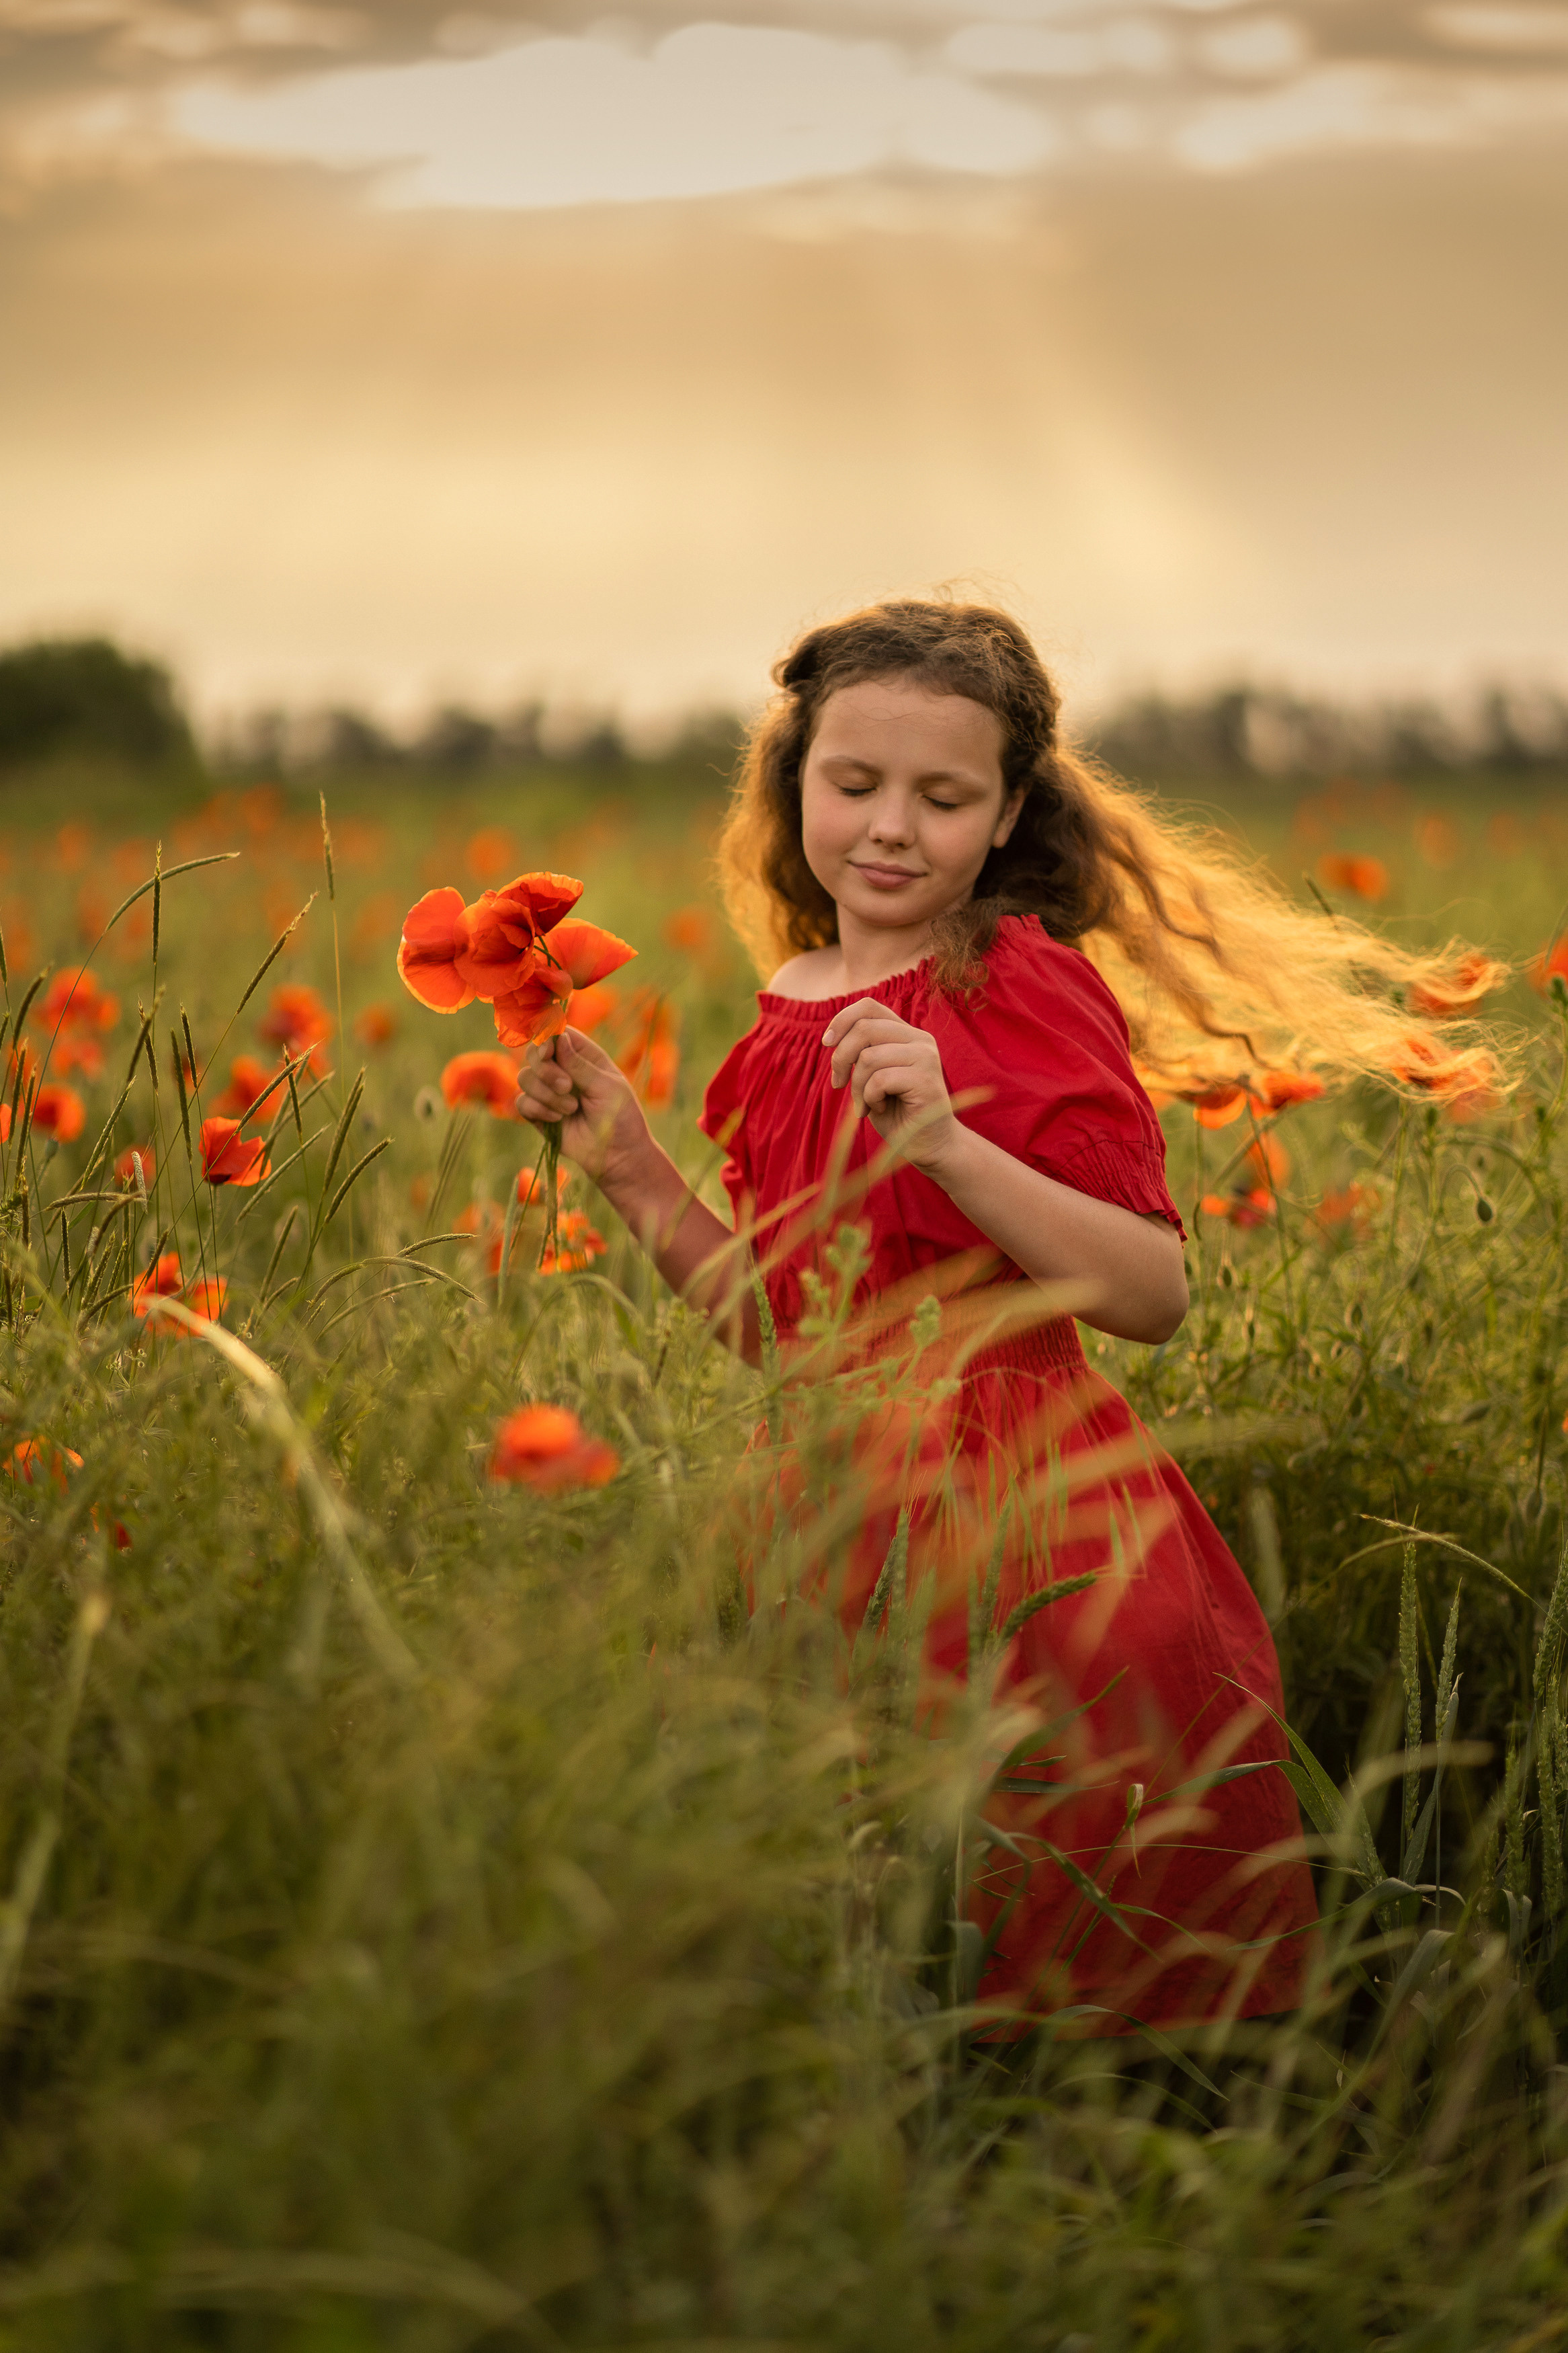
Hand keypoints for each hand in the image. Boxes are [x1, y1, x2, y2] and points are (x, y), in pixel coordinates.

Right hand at [515, 1027, 650, 1189]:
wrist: (617, 1155)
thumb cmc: (621, 1117)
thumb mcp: (607, 1086)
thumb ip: (580, 1064)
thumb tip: (558, 1037)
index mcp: (583, 1056)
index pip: (556, 1034)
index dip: (546, 1037)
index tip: (548, 1051)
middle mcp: (562, 1069)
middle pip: (533, 1053)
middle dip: (545, 1069)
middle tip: (567, 1087)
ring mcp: (548, 1091)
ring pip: (524, 1078)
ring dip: (546, 1094)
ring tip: (571, 1110)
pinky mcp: (538, 1114)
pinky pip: (522, 1102)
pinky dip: (539, 1110)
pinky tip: (558, 1120)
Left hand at [822, 999, 959, 1174]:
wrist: (927, 1145)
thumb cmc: (895, 1112)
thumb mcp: (872, 1075)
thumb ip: (861, 1052)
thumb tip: (833, 1038)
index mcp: (906, 1033)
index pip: (869, 1006)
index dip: (842, 1020)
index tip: (826, 1044)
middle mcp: (920, 1039)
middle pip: (864, 1029)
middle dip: (841, 1059)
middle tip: (839, 1084)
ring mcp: (926, 1057)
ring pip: (869, 1057)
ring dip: (857, 1086)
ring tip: (865, 1103)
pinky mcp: (926, 1080)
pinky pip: (880, 1080)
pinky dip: (869, 1097)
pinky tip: (878, 1108)